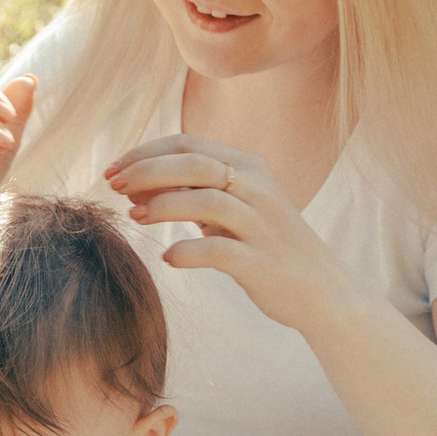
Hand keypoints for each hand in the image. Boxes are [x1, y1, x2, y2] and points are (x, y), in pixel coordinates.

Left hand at [105, 136, 361, 331]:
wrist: (324, 291)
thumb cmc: (268, 247)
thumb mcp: (233, 210)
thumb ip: (194, 192)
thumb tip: (138, 184)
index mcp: (249, 167)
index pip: (188, 144)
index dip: (144, 153)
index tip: (113, 170)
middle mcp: (259, 189)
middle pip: (194, 163)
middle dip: (147, 171)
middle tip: (114, 187)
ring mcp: (262, 225)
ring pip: (207, 200)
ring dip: (163, 205)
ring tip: (135, 217)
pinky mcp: (262, 262)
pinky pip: (218, 251)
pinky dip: (187, 252)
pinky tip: (169, 258)